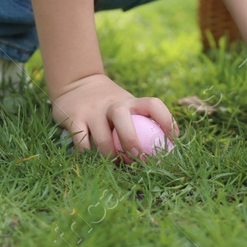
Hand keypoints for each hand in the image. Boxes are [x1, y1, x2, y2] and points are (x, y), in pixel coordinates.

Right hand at [49, 72, 178, 160]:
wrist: (77, 84)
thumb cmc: (110, 104)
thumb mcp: (127, 105)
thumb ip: (142, 122)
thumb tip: (168, 150)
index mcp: (130, 101)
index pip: (153, 104)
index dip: (167, 120)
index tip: (173, 140)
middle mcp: (112, 104)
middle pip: (122, 117)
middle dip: (131, 141)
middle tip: (138, 159)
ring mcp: (91, 110)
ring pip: (101, 137)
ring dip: (110, 155)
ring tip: (115, 163)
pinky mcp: (74, 118)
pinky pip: (82, 143)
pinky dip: (88, 154)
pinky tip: (93, 158)